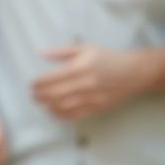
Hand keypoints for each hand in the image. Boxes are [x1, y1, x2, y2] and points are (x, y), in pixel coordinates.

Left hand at [32, 44, 148, 120]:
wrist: (133, 72)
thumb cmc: (107, 58)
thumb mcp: (85, 49)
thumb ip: (61, 52)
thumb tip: (40, 53)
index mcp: (80, 67)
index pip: (52, 78)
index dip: (38, 83)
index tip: (31, 84)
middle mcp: (84, 84)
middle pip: (54, 94)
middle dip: (40, 96)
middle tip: (33, 95)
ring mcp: (91, 98)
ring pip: (63, 107)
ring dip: (48, 106)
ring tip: (42, 103)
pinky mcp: (97, 108)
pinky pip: (75, 115)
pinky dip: (61, 116)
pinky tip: (54, 112)